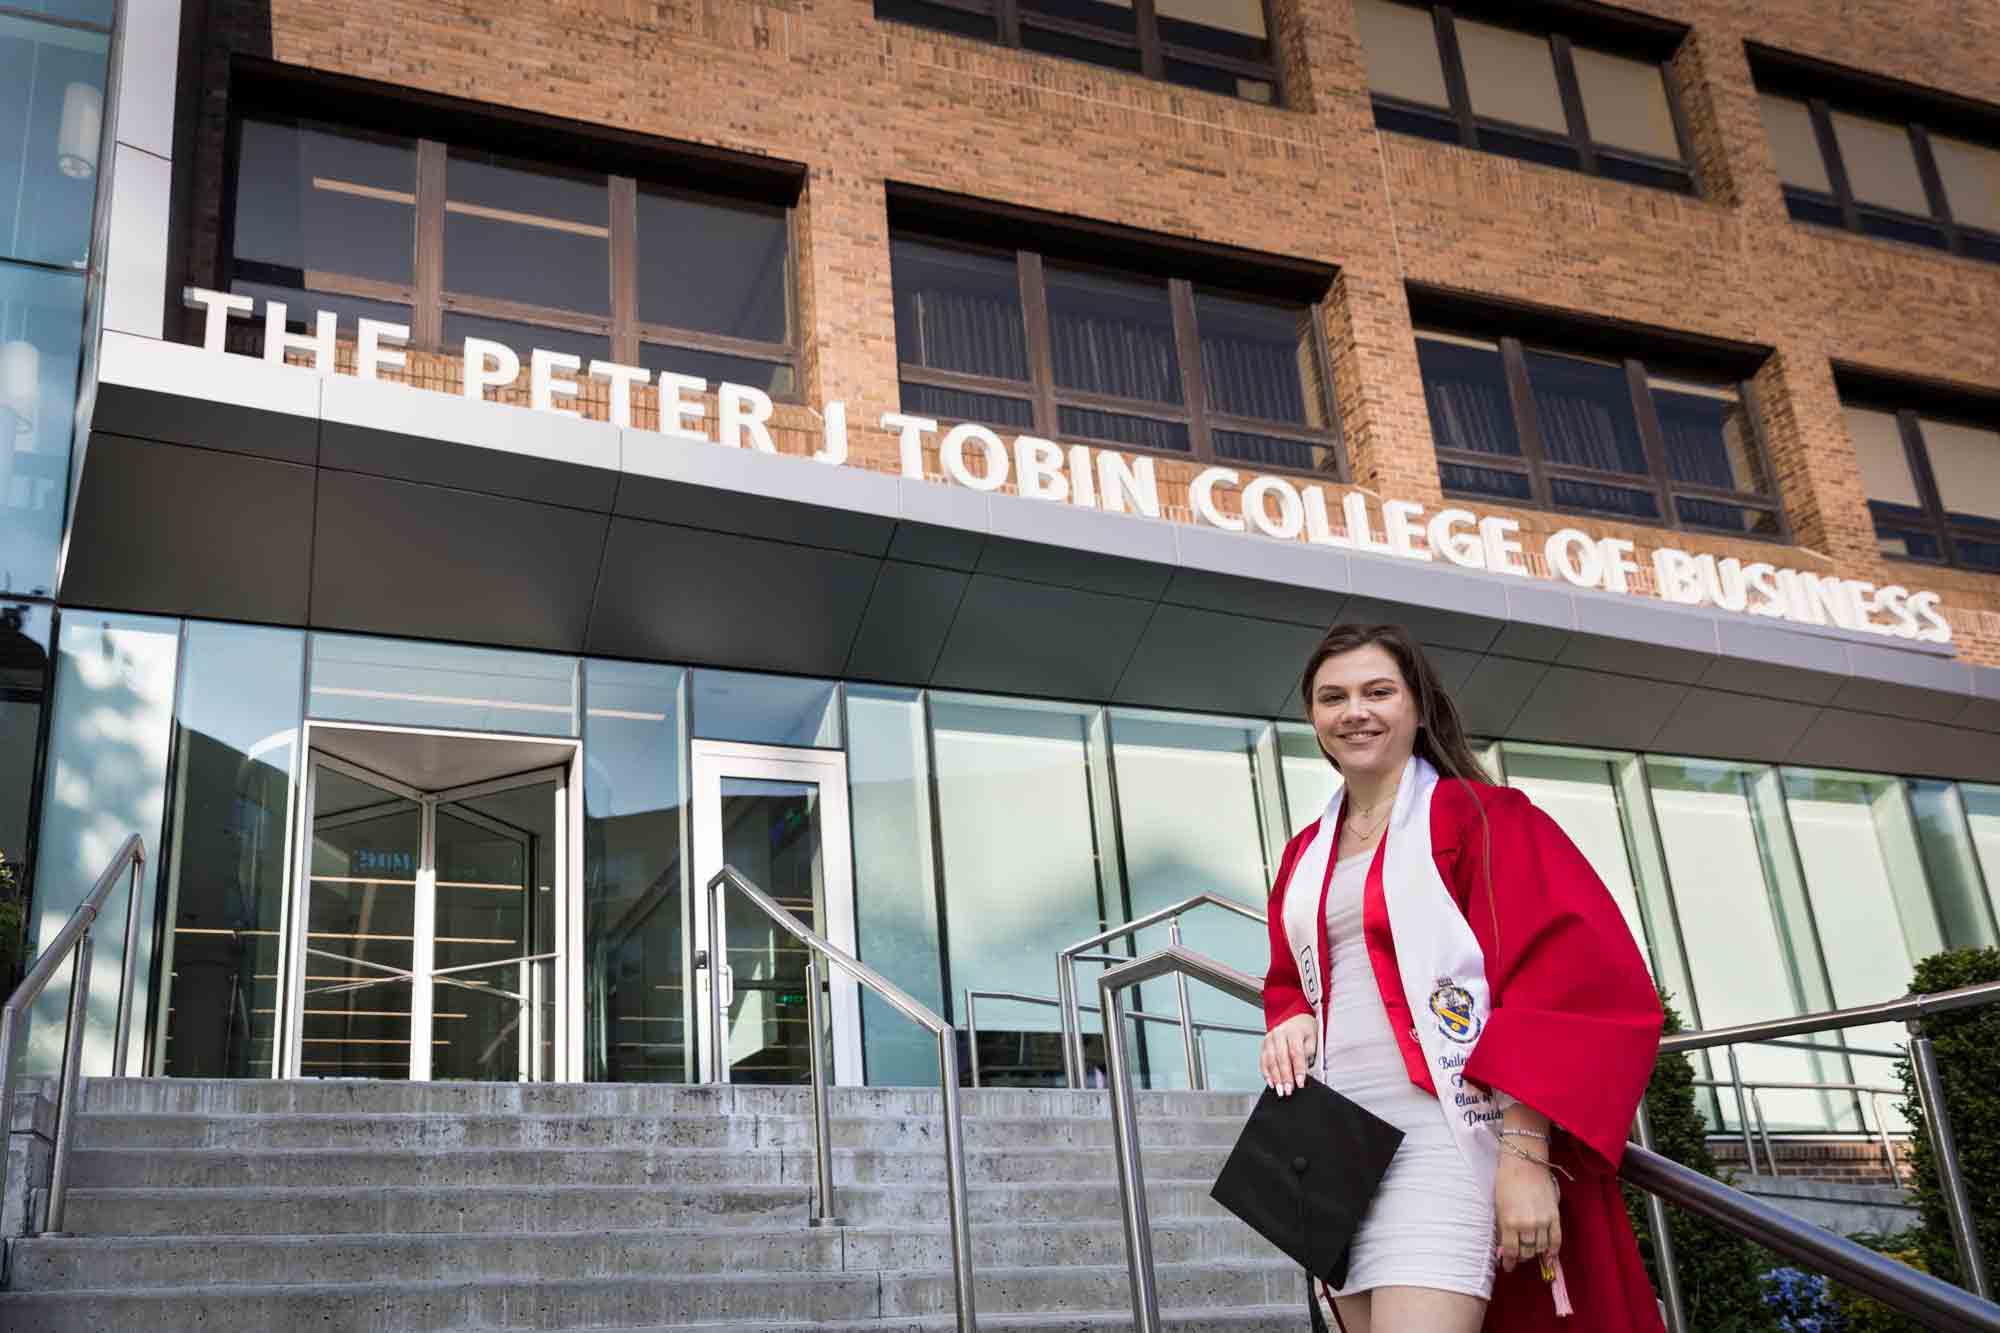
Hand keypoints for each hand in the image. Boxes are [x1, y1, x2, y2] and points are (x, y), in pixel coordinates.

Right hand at [1258, 1013, 1317, 1095]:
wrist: (1297, 1019)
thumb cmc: (1305, 1031)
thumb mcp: (1312, 1040)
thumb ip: (1307, 1056)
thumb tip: (1303, 1073)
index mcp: (1293, 1031)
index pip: (1295, 1052)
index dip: (1298, 1069)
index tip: (1300, 1083)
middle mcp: (1279, 1033)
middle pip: (1281, 1058)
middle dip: (1285, 1077)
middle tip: (1289, 1090)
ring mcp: (1269, 1039)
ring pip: (1270, 1061)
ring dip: (1275, 1078)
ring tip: (1280, 1090)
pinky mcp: (1264, 1045)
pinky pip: (1263, 1061)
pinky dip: (1266, 1074)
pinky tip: (1271, 1083)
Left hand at [1493, 1149, 1561, 1273]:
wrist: (1524, 1163)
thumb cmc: (1506, 1182)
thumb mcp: (1498, 1207)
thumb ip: (1502, 1228)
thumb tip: (1503, 1248)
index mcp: (1509, 1222)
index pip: (1511, 1251)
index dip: (1509, 1262)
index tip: (1507, 1267)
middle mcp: (1527, 1224)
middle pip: (1526, 1252)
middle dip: (1521, 1257)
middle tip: (1518, 1257)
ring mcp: (1543, 1221)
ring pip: (1541, 1248)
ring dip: (1535, 1253)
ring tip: (1530, 1252)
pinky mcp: (1554, 1216)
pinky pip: (1556, 1240)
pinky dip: (1553, 1250)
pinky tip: (1549, 1255)